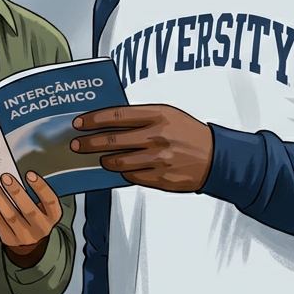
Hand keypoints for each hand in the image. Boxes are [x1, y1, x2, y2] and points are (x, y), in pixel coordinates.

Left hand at [0, 172, 59, 267]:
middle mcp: (41, 228)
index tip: (30, 174)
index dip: (40, 187)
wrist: (31, 246)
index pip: (50, 201)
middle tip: (5, 177)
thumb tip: (15, 177)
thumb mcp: (44, 208)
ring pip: (10, 215)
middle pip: (29, 209)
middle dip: (16, 191)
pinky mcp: (10, 239)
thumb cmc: (37, 219)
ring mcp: (25, 236)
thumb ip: (35, 194)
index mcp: (52, 216)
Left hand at [71, 104, 212, 191]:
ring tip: (101, 158)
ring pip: (118, 162)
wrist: (216, 157)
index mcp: (158, 115)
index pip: (116, 116)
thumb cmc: (188, 132)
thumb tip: (107, 120)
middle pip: (113, 140)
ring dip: (105, 160)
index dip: (93, 120)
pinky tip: (122, 168)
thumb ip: (140, 116)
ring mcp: (159, 159)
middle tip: (77, 144)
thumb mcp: (167, 114)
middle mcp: (157, 136)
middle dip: (89, 143)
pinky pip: (132, 176)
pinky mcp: (161, 178)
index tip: (79, 123)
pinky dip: (124, 172)